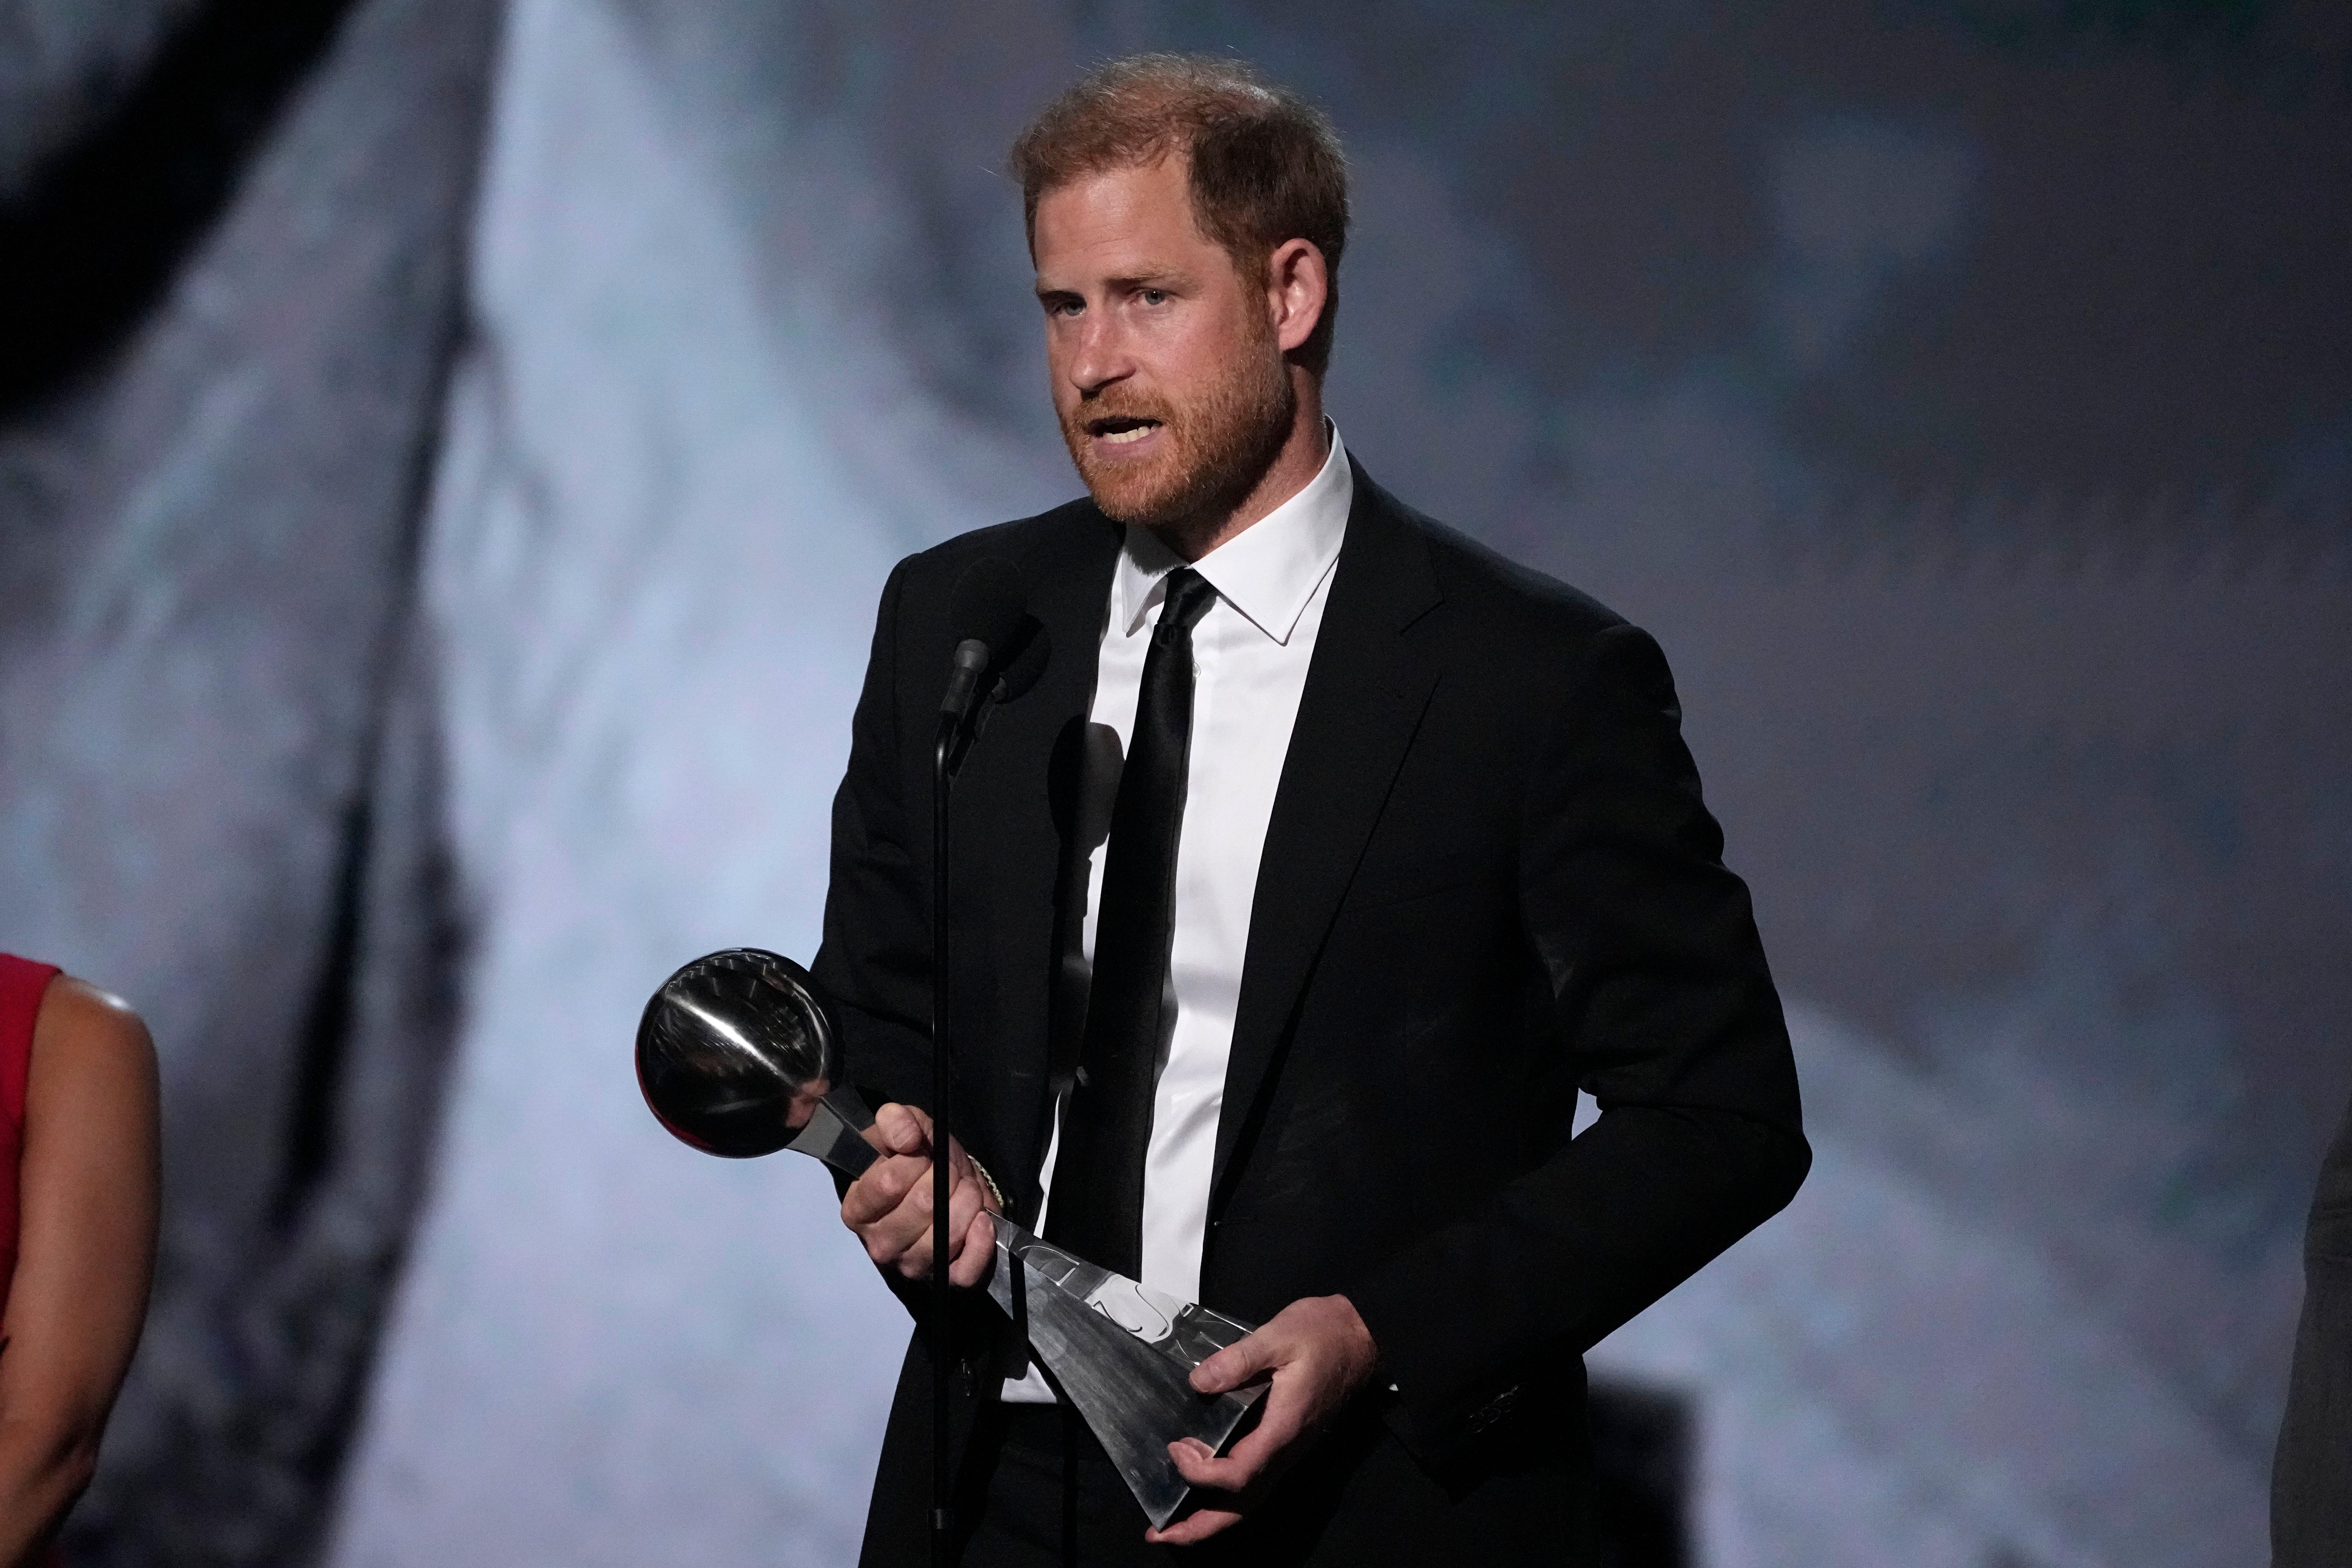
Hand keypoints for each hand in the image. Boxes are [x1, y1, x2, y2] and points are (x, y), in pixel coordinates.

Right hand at [839, 1103, 999, 1287]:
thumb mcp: (904, 1127)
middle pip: (924, 1206)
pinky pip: (965, 1270)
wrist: (946, 1183)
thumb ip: (896, 1121)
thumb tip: (907, 1138)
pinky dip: (980, 1243)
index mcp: (858, 1208)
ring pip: (946, 1236)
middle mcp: (879, 1243)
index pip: (888, 1183)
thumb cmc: (919, 1159)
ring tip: (966, 1190)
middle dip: (948, 1178)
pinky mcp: (943, 1279)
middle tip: (951, 1171)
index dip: (915, 1161)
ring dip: (967, 1203)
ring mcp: (911, 1265)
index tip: (923, 1154)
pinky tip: (982, 1220)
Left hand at [1147, 1294, 1378, 1545]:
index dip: (1202, 1472)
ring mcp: (1288, 1450)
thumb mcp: (1278, 1335)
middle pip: (1243, 1506)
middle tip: (1159, 1534)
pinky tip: (1207, 1493)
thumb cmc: (1323, 1333)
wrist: (1361, 1336)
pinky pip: (1256, 1483)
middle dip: (1201, 1526)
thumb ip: (1237, 1359)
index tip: (1177, 1448)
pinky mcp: (1286, 1443)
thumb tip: (1199, 1382)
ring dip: (1211, 1519)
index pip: (1239, 1473)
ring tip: (1174, 1526)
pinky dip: (1228, 1498)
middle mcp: (1286, 1449)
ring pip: (1250, 1501)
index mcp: (1283, 1429)